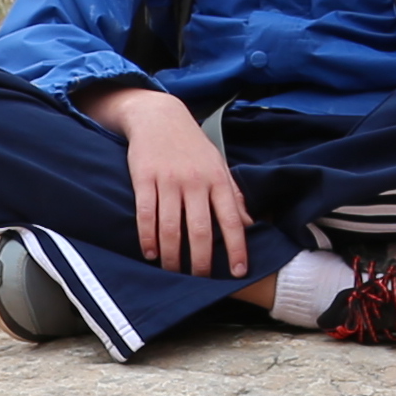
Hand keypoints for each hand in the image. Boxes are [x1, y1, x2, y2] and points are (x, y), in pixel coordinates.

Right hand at [98, 88, 248, 279]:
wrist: (159, 116)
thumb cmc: (192, 145)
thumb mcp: (219, 165)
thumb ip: (233, 195)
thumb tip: (251, 224)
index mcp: (218, 180)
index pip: (232, 220)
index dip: (237, 248)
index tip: (239, 272)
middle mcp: (195, 182)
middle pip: (200, 230)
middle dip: (202, 261)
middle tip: (200, 279)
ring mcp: (169, 180)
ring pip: (171, 228)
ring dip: (172, 256)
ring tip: (173, 271)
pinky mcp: (144, 178)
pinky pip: (146, 215)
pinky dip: (148, 238)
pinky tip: (150, 253)